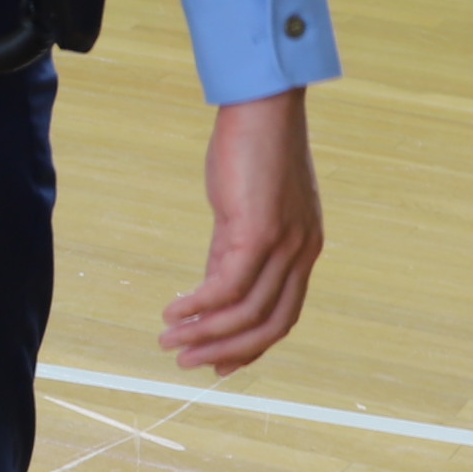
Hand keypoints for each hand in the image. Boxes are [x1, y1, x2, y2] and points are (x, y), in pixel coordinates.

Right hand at [159, 88, 320, 370]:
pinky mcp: (257, 231)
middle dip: (226, 352)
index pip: (283, 315)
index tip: (217, 365)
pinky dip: (197, 306)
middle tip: (186, 364)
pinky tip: (171, 311)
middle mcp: (301, 254)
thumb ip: (232, 249)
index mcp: (304, 250)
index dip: (250, 347)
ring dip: (204, 335)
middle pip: (269, 326)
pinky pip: (226, 287)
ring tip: (168, 342)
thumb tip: (210, 288)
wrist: (262, 106)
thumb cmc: (252, 149)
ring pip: (246, 314)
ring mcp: (283, 245)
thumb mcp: (245, 209)